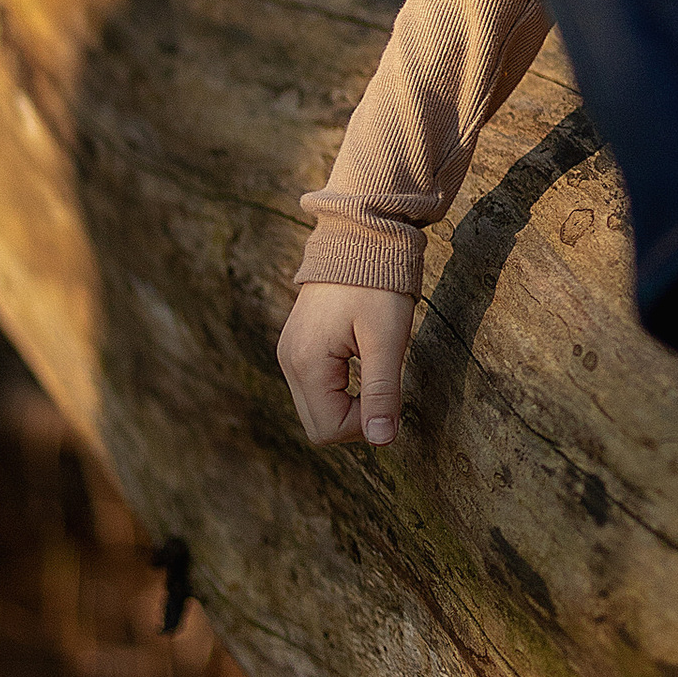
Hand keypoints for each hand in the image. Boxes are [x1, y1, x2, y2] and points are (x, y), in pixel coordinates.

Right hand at [278, 284, 414, 447]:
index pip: (328, 430)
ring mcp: (289, 352)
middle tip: (384, 384)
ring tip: (373, 365)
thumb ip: (382, 392)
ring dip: (348, 402)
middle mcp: (288, 361)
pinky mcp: (297, 345)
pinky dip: (340, 387)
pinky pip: (315, 387)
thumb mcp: (387, 339)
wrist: (361, 234)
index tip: (389, 391)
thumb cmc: (378, 283)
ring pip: (316, 407)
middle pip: (318, 425)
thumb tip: (381, 442)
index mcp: (305, 363)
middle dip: (354, 418)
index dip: (364, 424)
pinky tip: (360, 360)